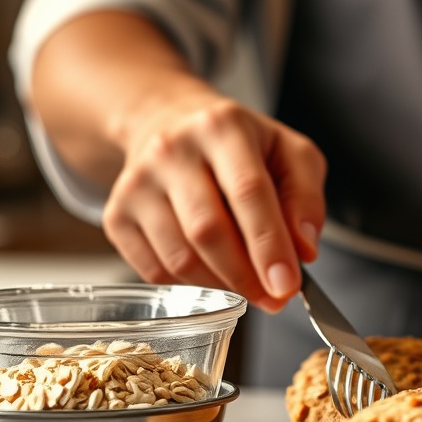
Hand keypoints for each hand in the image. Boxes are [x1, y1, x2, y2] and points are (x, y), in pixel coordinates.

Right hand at [101, 85, 326, 311]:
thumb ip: (305, 198)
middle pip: (208, 229)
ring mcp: (137, 183)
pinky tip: (214, 274)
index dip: (269, 244)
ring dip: (222, 284)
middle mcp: (173, 150)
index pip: (248, 192)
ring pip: (180, 256)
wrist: (171, 124)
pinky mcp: (116, 214)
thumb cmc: (241, 145)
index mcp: (223, 127)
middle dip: (247, 275)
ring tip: (250, 285)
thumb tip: (304, 250)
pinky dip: (191, 285)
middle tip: (274, 298)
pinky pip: (155, 270)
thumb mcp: (291, 153)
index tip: (287, 284)